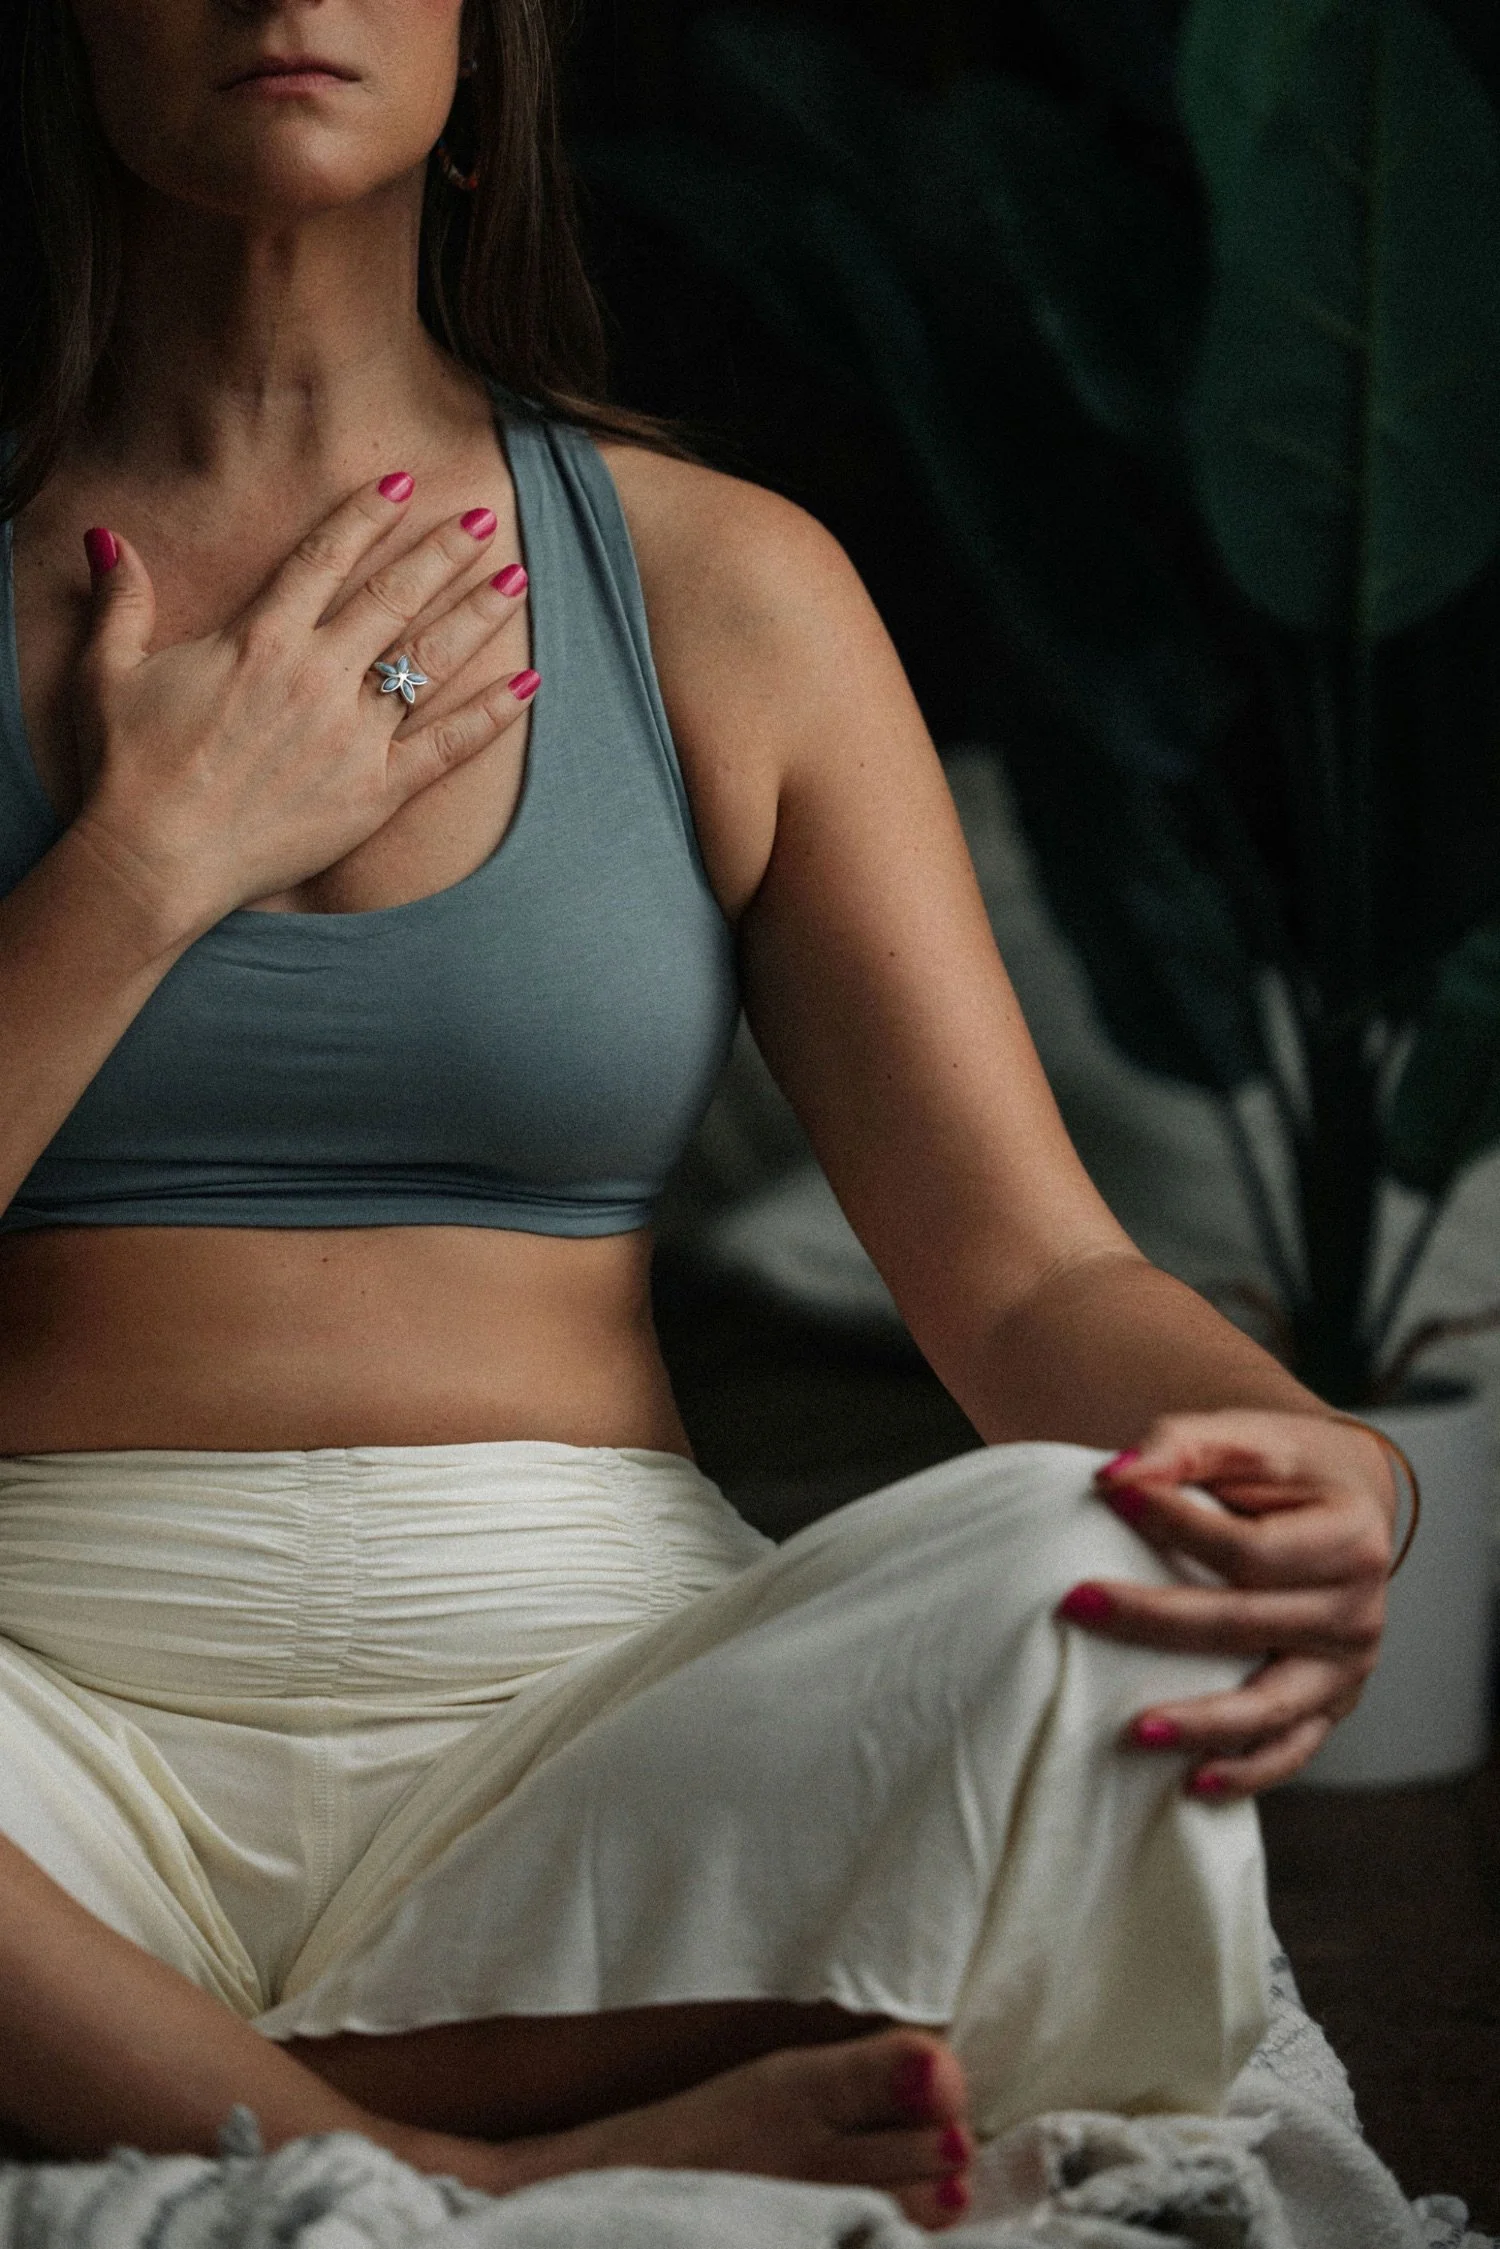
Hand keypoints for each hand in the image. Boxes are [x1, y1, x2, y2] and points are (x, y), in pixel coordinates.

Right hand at [69, 475, 533, 934]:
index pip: (323, 559)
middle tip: (482, 518)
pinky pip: (448, 747)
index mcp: (259, 641)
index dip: (364, 516)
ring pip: (429, 662)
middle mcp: (316, 677)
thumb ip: (122, 601)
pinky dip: (493, 715)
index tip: (401, 483)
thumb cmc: (128, 769)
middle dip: (441, 554)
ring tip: (516, 581)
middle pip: (393, 599)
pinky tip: (529, 683)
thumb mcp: (109, 672)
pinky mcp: (375, 793)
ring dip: (477, 617)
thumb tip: (107, 536)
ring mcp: (353, 736)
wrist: (155, 859)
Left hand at [1057, 1409, 1396, 1794]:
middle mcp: (1358, 1611)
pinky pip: (1290, 1747)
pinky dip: (1246, 1770)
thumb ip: (1181, 1447)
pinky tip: (1192, 1783)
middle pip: (1245, 1625)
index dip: (1178, 1525)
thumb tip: (1115, 1478)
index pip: (1251, 1549)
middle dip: (1154, 1619)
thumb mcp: (1243, 1438)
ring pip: (1271, 1705)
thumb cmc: (1283, 1469)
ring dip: (1201, 1722)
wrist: (1343, 1505)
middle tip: (1075, 1604)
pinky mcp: (1331, 1703)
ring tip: (1135, 1729)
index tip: (1111, 1498)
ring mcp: (1347, 1666)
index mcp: (1351, 1538)